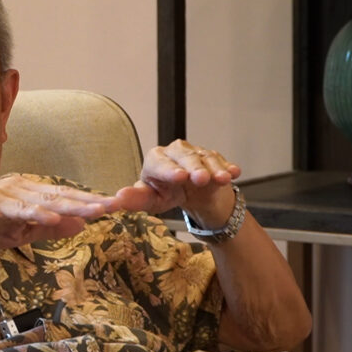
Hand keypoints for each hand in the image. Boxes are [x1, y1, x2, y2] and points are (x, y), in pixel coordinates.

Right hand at [0, 175, 120, 250]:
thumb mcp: (19, 232)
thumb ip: (47, 229)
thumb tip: (79, 226)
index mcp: (30, 193)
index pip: (65, 198)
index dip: (91, 202)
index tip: (116, 207)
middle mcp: (22, 187)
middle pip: (62, 195)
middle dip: (91, 201)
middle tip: (117, 205)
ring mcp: (7, 193)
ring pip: (46, 200)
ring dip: (72, 206)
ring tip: (96, 211)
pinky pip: (20, 209)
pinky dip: (39, 213)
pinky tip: (57, 217)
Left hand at [115, 139, 240, 227]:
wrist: (192, 194)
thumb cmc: (167, 194)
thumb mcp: (152, 200)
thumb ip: (136, 200)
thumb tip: (116, 200)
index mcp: (155, 160)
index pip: (160, 163)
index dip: (169, 170)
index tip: (179, 178)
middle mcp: (175, 151)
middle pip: (184, 156)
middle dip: (193, 167)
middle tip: (200, 179)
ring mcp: (196, 152)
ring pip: (205, 157)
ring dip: (214, 168)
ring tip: (222, 179)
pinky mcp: (214, 157)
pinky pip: (221, 160)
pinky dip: (228, 167)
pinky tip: (234, 172)